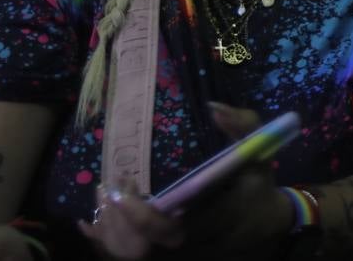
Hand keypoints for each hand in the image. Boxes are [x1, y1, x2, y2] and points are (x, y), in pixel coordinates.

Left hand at [79, 104, 288, 260]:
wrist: (263, 223)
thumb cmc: (256, 187)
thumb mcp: (259, 154)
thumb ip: (242, 128)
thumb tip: (213, 106)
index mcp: (212, 222)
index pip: (169, 232)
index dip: (140, 217)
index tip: (122, 189)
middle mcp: (189, 246)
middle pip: (138, 250)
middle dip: (115, 220)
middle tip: (109, 186)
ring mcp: (175, 255)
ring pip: (128, 256)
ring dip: (108, 228)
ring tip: (104, 194)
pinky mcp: (164, 256)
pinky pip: (126, 256)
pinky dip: (104, 239)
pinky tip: (90, 219)